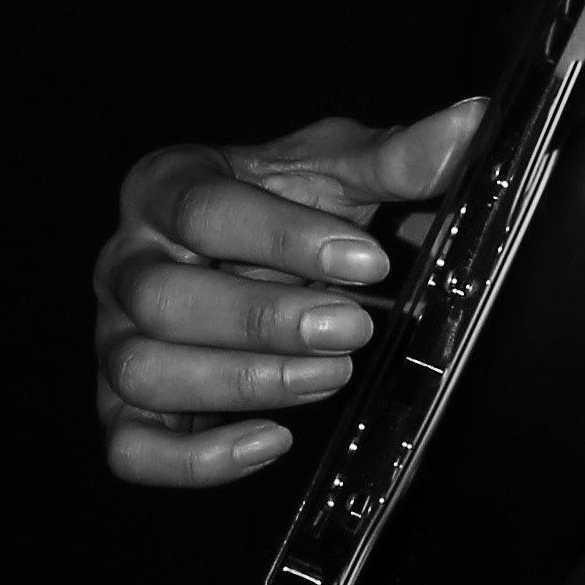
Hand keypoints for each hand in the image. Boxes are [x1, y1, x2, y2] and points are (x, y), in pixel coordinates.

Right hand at [92, 99, 482, 487]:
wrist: (260, 244)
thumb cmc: (290, 198)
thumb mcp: (342, 166)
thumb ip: (399, 154)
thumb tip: (471, 125)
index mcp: (166, 185)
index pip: (204, 210)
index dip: (284, 238)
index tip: (368, 260)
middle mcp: (124, 261)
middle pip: (163, 298)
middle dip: (264, 321)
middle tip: (354, 329)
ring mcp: (114, 338)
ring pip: (142, 373)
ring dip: (243, 383)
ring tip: (331, 377)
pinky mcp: (121, 406)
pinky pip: (131, 448)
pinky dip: (197, 459)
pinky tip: (272, 442)